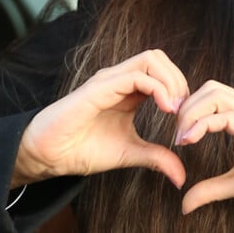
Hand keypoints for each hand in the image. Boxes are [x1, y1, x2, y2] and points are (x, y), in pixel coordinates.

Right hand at [13, 49, 188, 188]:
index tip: (184, 113)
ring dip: (170, 79)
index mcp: (129, 88)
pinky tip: (165, 108)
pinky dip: (157, 88)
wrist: (50, 156)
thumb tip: (181, 176)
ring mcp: (110, 79)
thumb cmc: (85, 148)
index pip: (162, 68)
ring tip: (174, 107)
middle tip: (182, 108)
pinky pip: (135, 76)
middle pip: (158, 57)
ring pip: (150, 59)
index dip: (179, 85)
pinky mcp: (99, 88)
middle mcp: (120, 77)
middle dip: (177, 78)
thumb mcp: (130, 152)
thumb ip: (157, 157)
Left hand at [175, 80, 233, 213]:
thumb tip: (185, 203)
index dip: (192, 109)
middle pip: (211, 87)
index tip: (179, 135)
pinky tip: (190, 141)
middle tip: (177, 135)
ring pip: (215, 94)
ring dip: (192, 112)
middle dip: (187, 107)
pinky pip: (225, 116)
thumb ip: (213, 187)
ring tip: (182, 137)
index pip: (214, 95)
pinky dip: (202, 124)